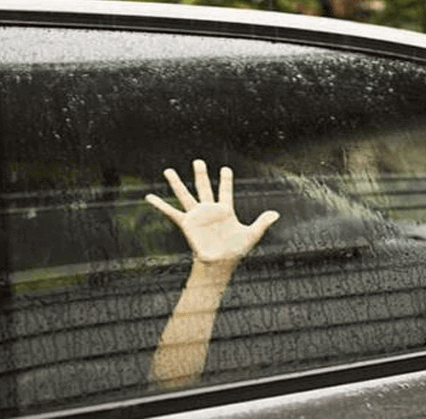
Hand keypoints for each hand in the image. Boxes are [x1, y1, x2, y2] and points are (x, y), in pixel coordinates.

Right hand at [145, 159, 279, 264]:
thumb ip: (262, 223)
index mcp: (225, 211)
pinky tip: (149, 198)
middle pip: (204, 188)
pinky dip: (160, 205)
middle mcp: (209, 210)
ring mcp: (197, 216)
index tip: (226, 169)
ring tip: (168, 170)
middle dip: (201, 174)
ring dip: (177, 183)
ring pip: (185, 195)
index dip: (226, 181)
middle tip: (198, 161)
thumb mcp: (252, 234)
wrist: (220, 263)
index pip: (226, 191)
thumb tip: (276, 214)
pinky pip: (171, 212)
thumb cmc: (236, 251)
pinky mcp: (187, 224)